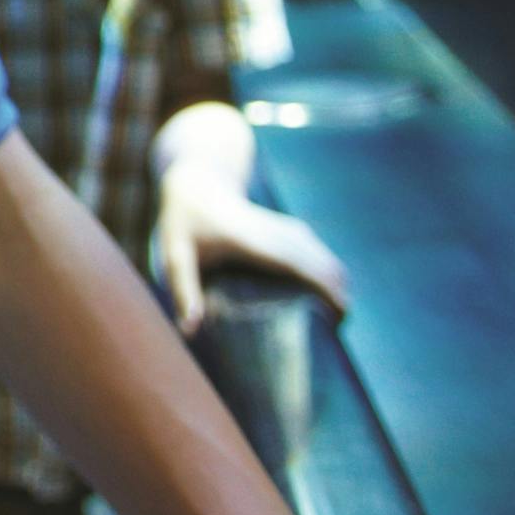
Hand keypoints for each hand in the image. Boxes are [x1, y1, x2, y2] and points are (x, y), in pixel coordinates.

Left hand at [153, 169, 353, 334]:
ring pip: (325, 258)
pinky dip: (331, 275)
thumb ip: (183, 289)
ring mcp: (286, 229)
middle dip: (337, 295)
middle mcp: (276, 233)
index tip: (339, 314)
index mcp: (253, 240)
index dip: (323, 286)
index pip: (298, 263)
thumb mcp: (175, 254)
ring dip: (338, 286)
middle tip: (337, 331)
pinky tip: (334, 297)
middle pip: (321, 264)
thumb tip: (190, 330)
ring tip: (338, 322)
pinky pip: (320, 254)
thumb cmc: (183, 224)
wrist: (197, 183)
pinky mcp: (291, 231)